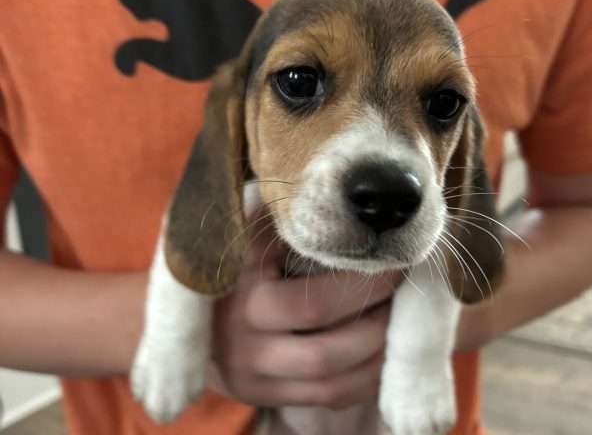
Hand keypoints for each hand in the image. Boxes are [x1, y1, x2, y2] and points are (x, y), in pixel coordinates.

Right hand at [207, 206, 401, 409]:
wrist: (185, 314)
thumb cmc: (226, 263)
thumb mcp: (243, 234)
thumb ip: (276, 218)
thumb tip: (329, 196)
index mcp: (243, 295)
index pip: (313, 304)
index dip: (362, 288)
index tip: (393, 263)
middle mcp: (245, 342)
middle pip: (325, 352)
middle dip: (376, 325)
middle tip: (402, 295)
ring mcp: (254, 375)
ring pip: (330, 384)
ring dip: (376, 357)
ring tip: (398, 322)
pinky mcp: (264, 394)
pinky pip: (327, 398)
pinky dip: (364, 379)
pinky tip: (381, 352)